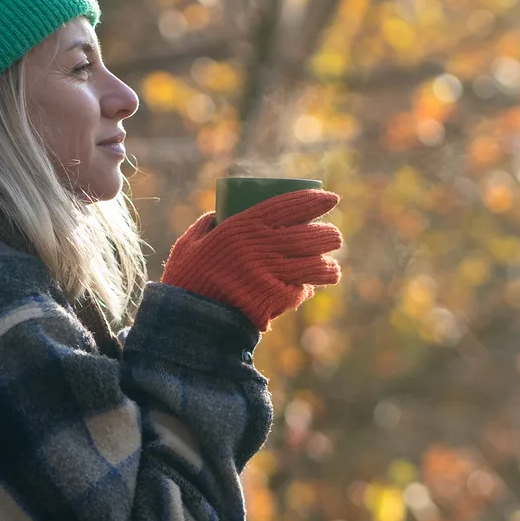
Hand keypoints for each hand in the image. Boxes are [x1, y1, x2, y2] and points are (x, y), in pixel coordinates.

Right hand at [161, 188, 342, 330]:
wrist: (189, 321)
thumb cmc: (186, 280)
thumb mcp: (190, 244)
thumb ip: (206, 225)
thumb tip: (219, 213)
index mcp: (245, 225)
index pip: (292, 205)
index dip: (316, 200)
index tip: (331, 198)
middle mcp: (264, 247)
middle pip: (314, 235)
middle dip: (330, 235)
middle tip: (332, 237)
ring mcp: (273, 274)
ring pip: (318, 266)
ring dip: (328, 267)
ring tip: (329, 267)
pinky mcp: (277, 300)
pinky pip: (300, 291)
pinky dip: (303, 290)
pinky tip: (302, 289)